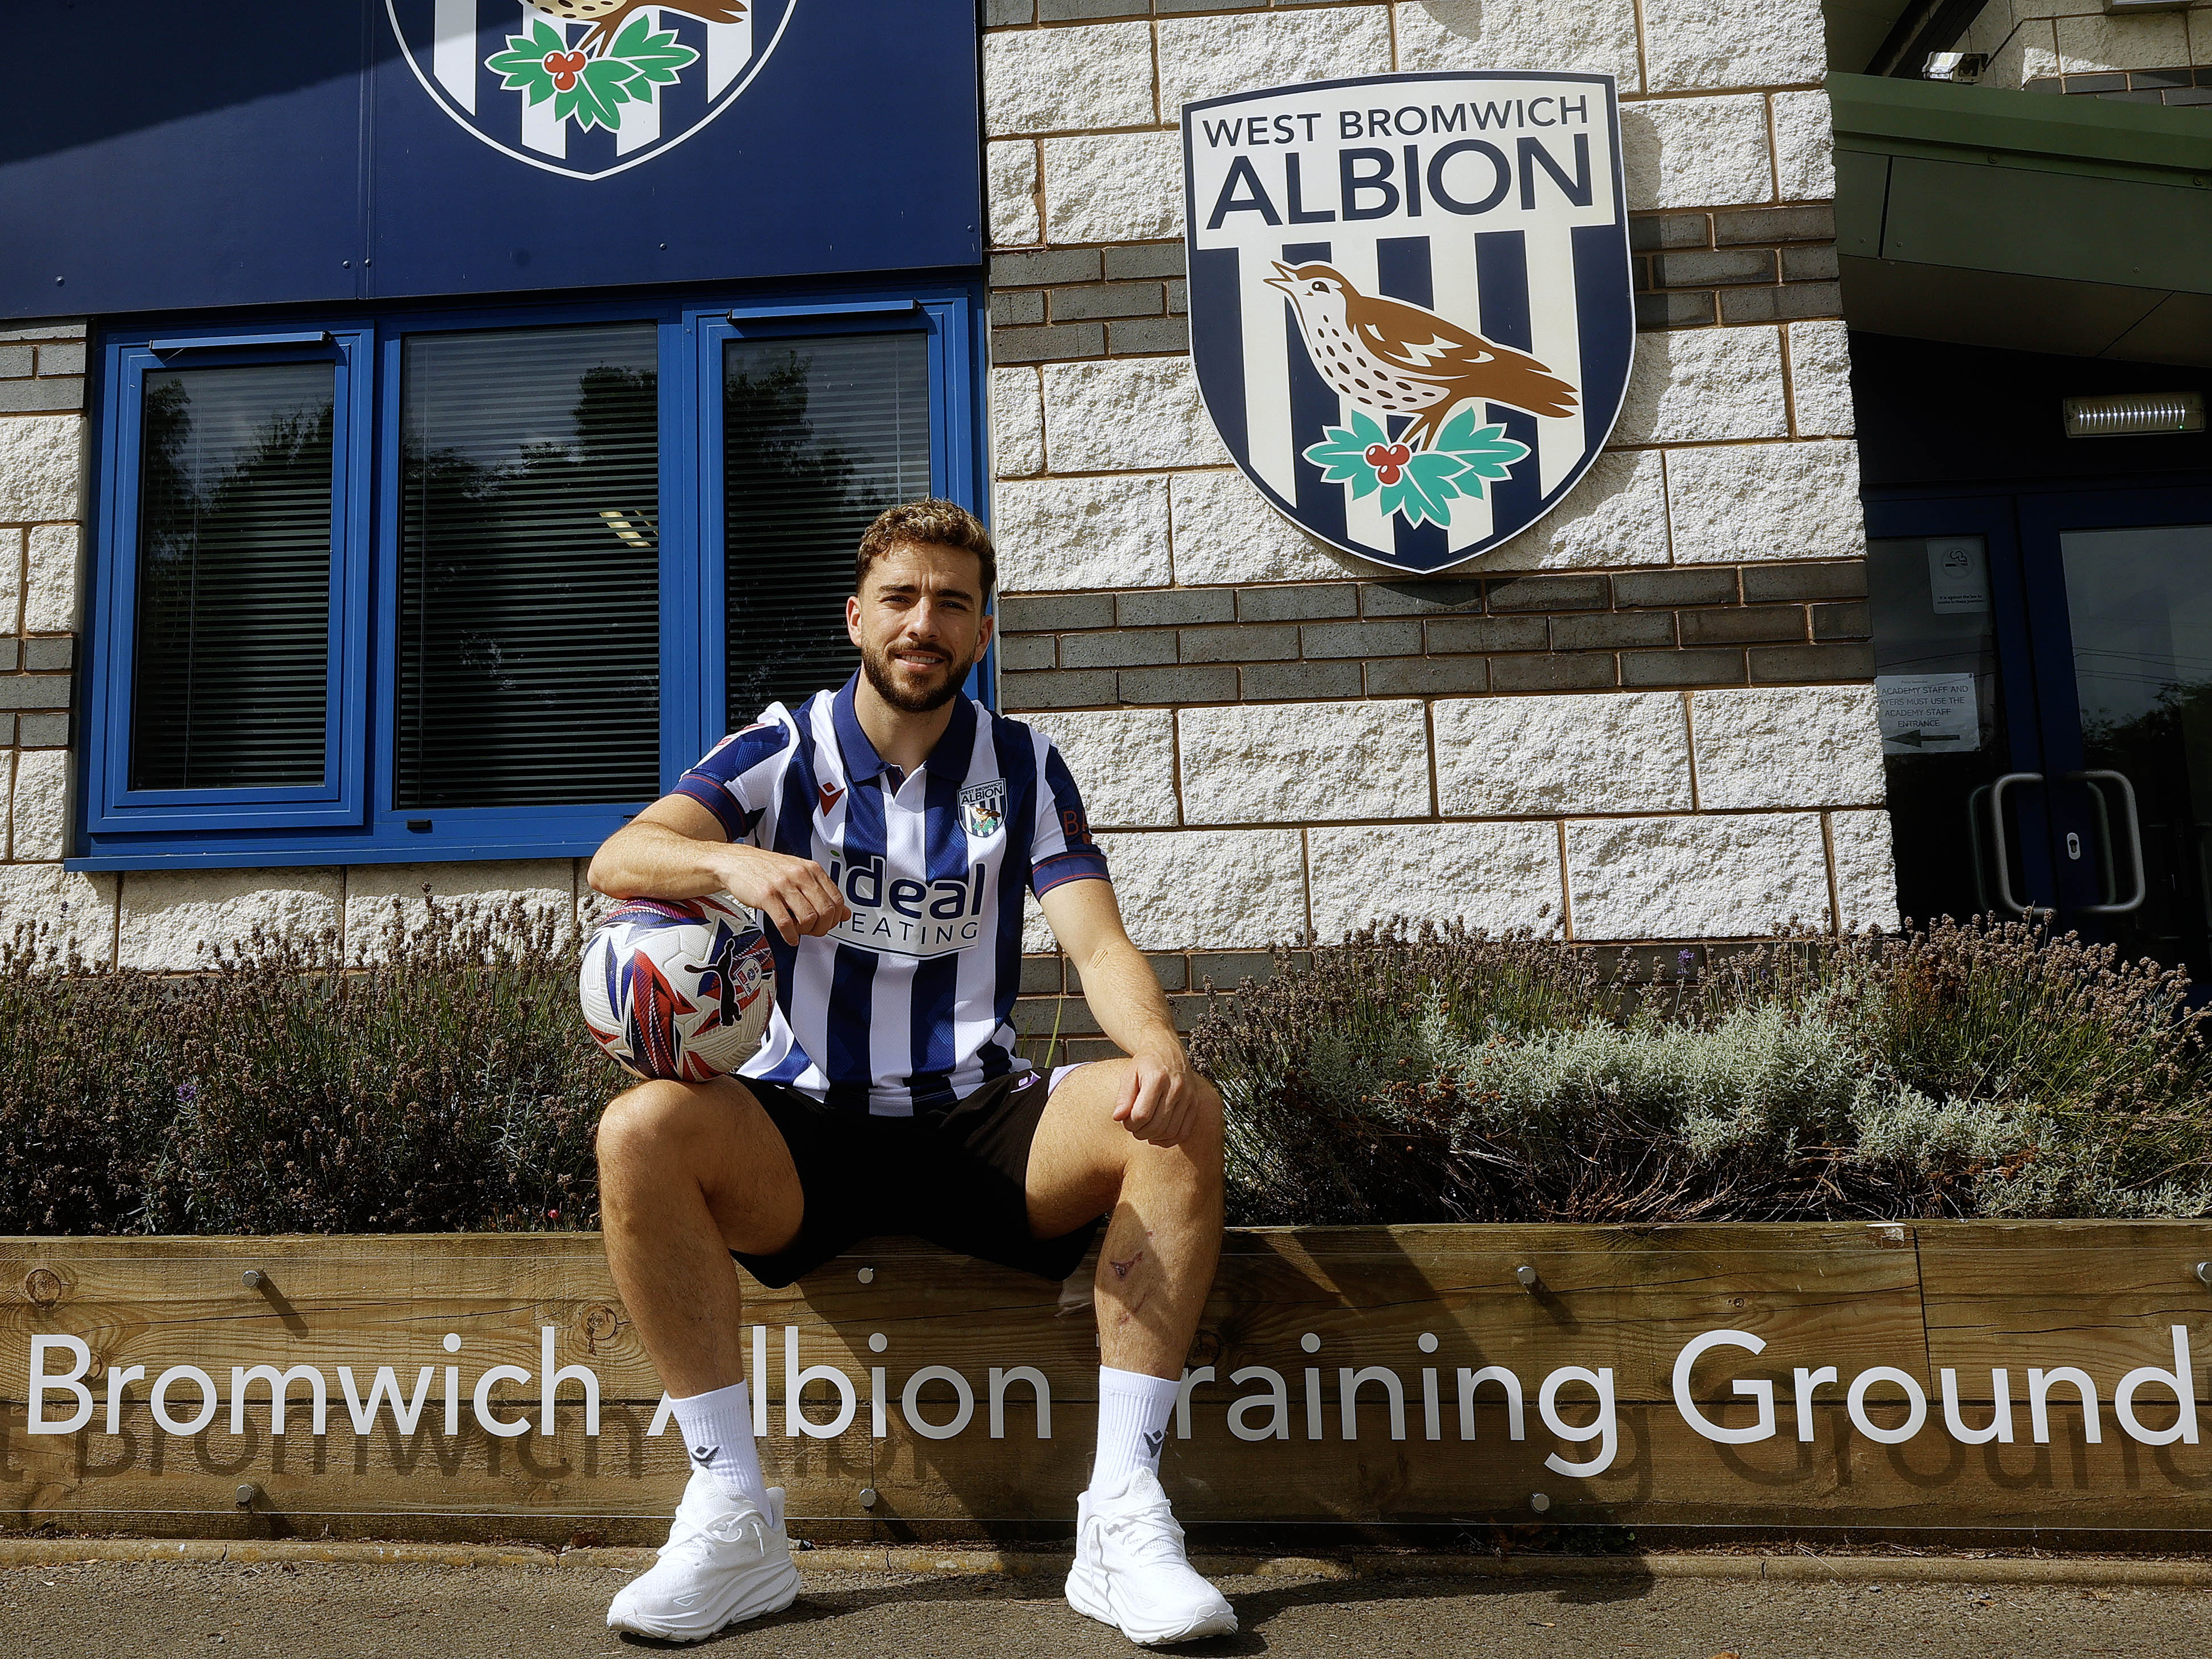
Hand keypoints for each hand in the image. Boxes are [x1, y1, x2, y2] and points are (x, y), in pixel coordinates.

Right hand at [720, 844, 850, 944]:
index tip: (827, 924)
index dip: (835, 918)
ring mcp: (783, 884)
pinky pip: (785, 923)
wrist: (735, 862)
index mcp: (812, 869)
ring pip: (808, 917)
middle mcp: (800, 875)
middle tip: (813, 931)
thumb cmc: (768, 869)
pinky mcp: (766, 896)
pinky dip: (790, 936)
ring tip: (799, 932)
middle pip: (826, 911)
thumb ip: (823, 892)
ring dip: (806, 932)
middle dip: (822, 928)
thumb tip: (845, 913)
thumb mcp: (800, 874)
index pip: (837, 899)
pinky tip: (790, 938)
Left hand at [1114, 1045, 1199, 1146]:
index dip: (1130, 1124)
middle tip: (1133, 1127)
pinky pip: (1183, 1132)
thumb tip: (1117, 1117)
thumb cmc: (1145, 1064)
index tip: (1125, 1120)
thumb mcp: (1129, 1074)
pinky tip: (1157, 1136)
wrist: (1167, 1050)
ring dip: (1153, 1137)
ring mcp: (1188, 1096)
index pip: (1141, 1114)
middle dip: (1140, 1132)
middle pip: (1156, 1125)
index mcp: (1157, 1078)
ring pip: (1170, 1130)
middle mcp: (1176, 1087)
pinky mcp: (1195, 1103)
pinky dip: (1169, 1139)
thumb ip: (1123, 1097)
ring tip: (1143, 1129)